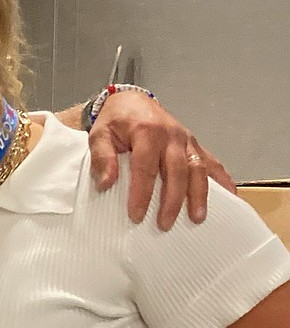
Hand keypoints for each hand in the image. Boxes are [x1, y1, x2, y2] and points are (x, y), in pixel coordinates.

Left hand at [88, 92, 233, 228]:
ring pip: (197, 169)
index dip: (142, 193)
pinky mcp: (193, 144)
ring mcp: (186, 140)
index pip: (145, 168)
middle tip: (164, 224)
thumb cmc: (115, 121)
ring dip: (199, 195)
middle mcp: (171, 135)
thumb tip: (106, 183)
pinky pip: (211, 162)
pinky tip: (229, 195)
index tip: (136, 215)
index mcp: (146, 132)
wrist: (131, 102)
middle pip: (176, 171)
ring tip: (197, 218)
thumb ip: (102, 158)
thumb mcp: (99, 135)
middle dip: (172, 200)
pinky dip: (222, 179)